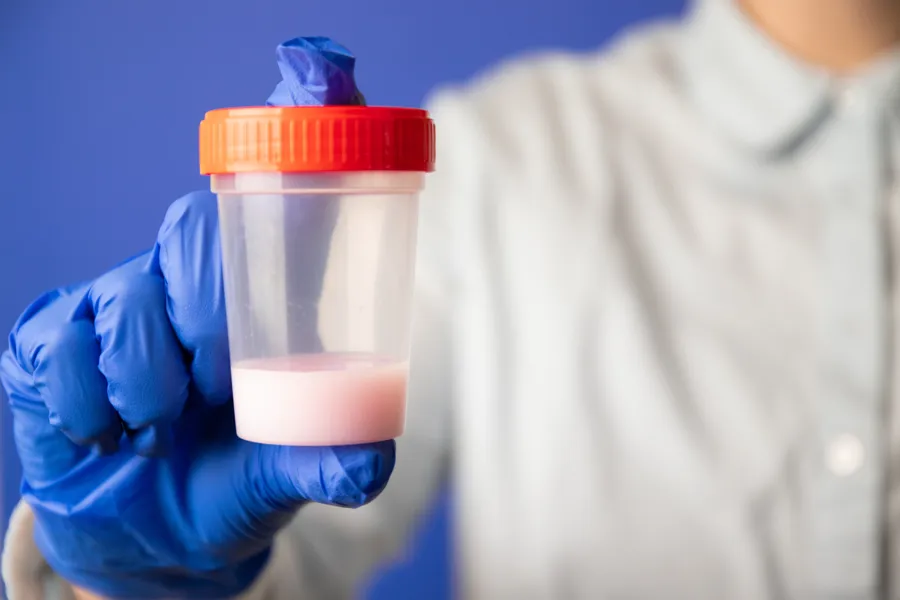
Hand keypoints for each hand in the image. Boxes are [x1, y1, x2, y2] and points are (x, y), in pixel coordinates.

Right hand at [0, 191, 394, 598]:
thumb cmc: (225, 481)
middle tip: (214, 393)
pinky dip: (86, 402)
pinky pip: (59, 345)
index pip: (261, 219)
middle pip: (190, 232)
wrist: (148, 537)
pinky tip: (104, 436)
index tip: (289, 276)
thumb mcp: (279, 477)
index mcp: (247, 298)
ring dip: (146, 378)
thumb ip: (323, 465)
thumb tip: (372, 463)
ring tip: (159, 432)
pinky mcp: (50, 344)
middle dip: (207, 315)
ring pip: (126, 296)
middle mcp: (179, 285)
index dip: (273, 221)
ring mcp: (111, 307)